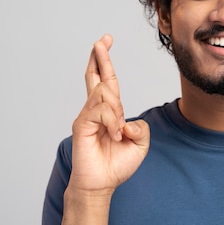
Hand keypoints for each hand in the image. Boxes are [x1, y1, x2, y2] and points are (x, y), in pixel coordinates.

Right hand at [68, 34, 149, 193]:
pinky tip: (114, 134)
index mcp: (109, 111)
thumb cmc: (117, 164)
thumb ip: (141, 127)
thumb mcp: (140, 143)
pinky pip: (101, 110)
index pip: (107, 80)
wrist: (102, 184)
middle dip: (100, 56)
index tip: (105, 41)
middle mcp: (95, 109)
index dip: (105, 61)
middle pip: (96, 76)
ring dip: (117, 110)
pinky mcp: (82, 124)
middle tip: (103, 39)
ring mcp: (87, 115)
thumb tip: (127, 119)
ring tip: (118, 132)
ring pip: (105, 93)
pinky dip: (112, 120)